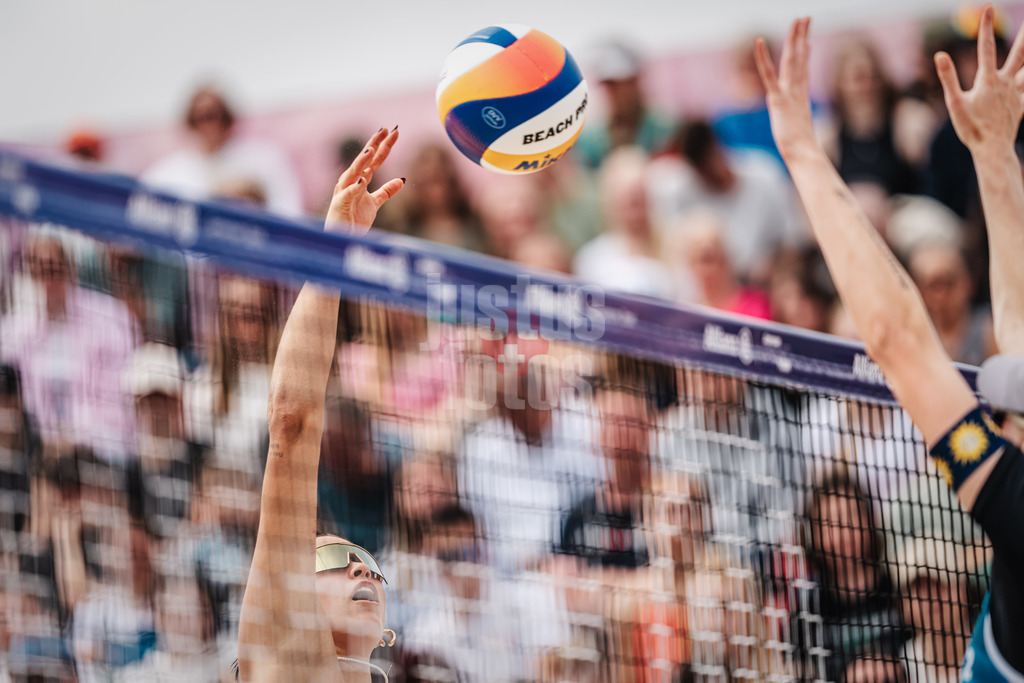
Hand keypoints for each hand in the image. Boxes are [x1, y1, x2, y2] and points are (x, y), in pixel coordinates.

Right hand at [325, 126, 404, 231]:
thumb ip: (386, 191)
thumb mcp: (374, 203)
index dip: (385, 146)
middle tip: (384, 129)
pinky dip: (355, 187)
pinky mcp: (340, 204)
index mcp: (360, 179)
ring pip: (354, 172)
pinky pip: (348, 194)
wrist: (341, 238)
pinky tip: (362, 179)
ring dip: (362, 161)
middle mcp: (351, 181)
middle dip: (374, 144)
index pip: (375, 159)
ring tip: (371, 149)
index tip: (394, 132)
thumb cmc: (354, 219)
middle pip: (364, 160)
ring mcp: (344, 191)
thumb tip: (401, 179)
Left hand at [753, 18, 818, 161]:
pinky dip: (763, 57)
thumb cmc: (802, 147)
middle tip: (806, 18)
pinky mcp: (777, 99)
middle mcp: (797, 90)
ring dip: (794, 38)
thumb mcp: (799, 129)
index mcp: (801, 96)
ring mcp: (788, 92)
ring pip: (791, 59)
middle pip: (800, 57)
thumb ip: (801, 120)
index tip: (808, 40)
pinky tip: (759, 42)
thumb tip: (804, 115)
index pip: (804, 69)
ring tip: (799, 20)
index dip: (805, 52)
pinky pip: (768, 74)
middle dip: (803, 36)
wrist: (803, 153)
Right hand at [936, 4, 1023, 152]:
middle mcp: (1006, 83)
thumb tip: (940, 55)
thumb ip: (948, 77)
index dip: (986, 27)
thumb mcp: (955, 103)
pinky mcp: (1021, 105)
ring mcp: (1016, 94)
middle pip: (1019, 54)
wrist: (992, 149)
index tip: (989, 8)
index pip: (987, 48)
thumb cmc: (971, 128)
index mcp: (988, 80)